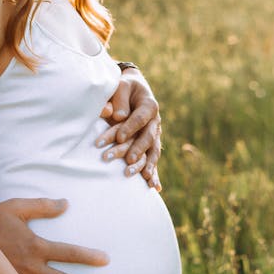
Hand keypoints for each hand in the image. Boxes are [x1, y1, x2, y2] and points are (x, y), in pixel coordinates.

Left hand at [98, 69, 161, 189]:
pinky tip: (154, 187)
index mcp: (149, 105)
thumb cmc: (123, 87)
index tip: (119, 137)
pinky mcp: (150, 144)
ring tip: (138, 176)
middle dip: (137, 150)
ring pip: (152, 151)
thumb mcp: (121, 86)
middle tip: (127, 161)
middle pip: (148, 138)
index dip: (130, 127)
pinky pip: (152, 159)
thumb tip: (118, 117)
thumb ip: (119, 99)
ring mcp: (154, 134)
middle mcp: (155, 122)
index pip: (141, 118)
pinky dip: (154, 173)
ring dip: (145, 164)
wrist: (132, 89)